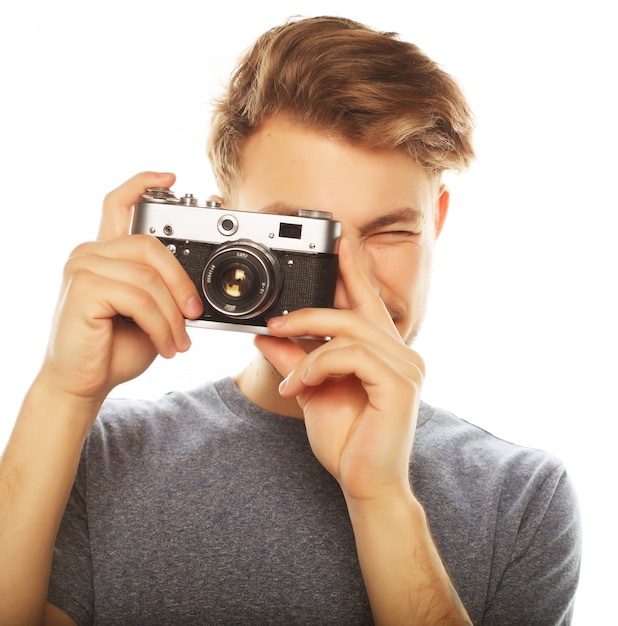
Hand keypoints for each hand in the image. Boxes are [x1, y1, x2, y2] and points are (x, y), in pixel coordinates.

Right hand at [42, 172, 202, 404]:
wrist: (85, 382)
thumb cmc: (116, 347)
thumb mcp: (151, 311)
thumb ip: (164, 287)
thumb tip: (197, 282)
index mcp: (106, 253)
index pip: (119, 204)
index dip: (144, 183)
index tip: (172, 177)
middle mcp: (90, 252)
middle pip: (151, 245)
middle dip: (182, 282)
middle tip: (194, 315)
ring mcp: (83, 266)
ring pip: (148, 277)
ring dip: (172, 315)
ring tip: (177, 342)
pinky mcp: (83, 287)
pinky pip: (139, 297)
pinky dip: (160, 325)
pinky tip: (165, 346)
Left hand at [255, 237, 424, 502]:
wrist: (365, 484)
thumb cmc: (347, 441)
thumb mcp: (312, 392)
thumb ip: (295, 361)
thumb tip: (266, 337)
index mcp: (385, 353)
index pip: (370, 302)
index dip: (355, 269)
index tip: (339, 241)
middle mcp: (402, 354)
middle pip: (356, 310)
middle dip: (312, 310)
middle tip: (276, 323)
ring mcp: (406, 367)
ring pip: (349, 331)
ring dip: (308, 350)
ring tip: (288, 378)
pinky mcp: (399, 384)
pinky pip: (351, 355)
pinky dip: (318, 365)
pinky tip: (301, 386)